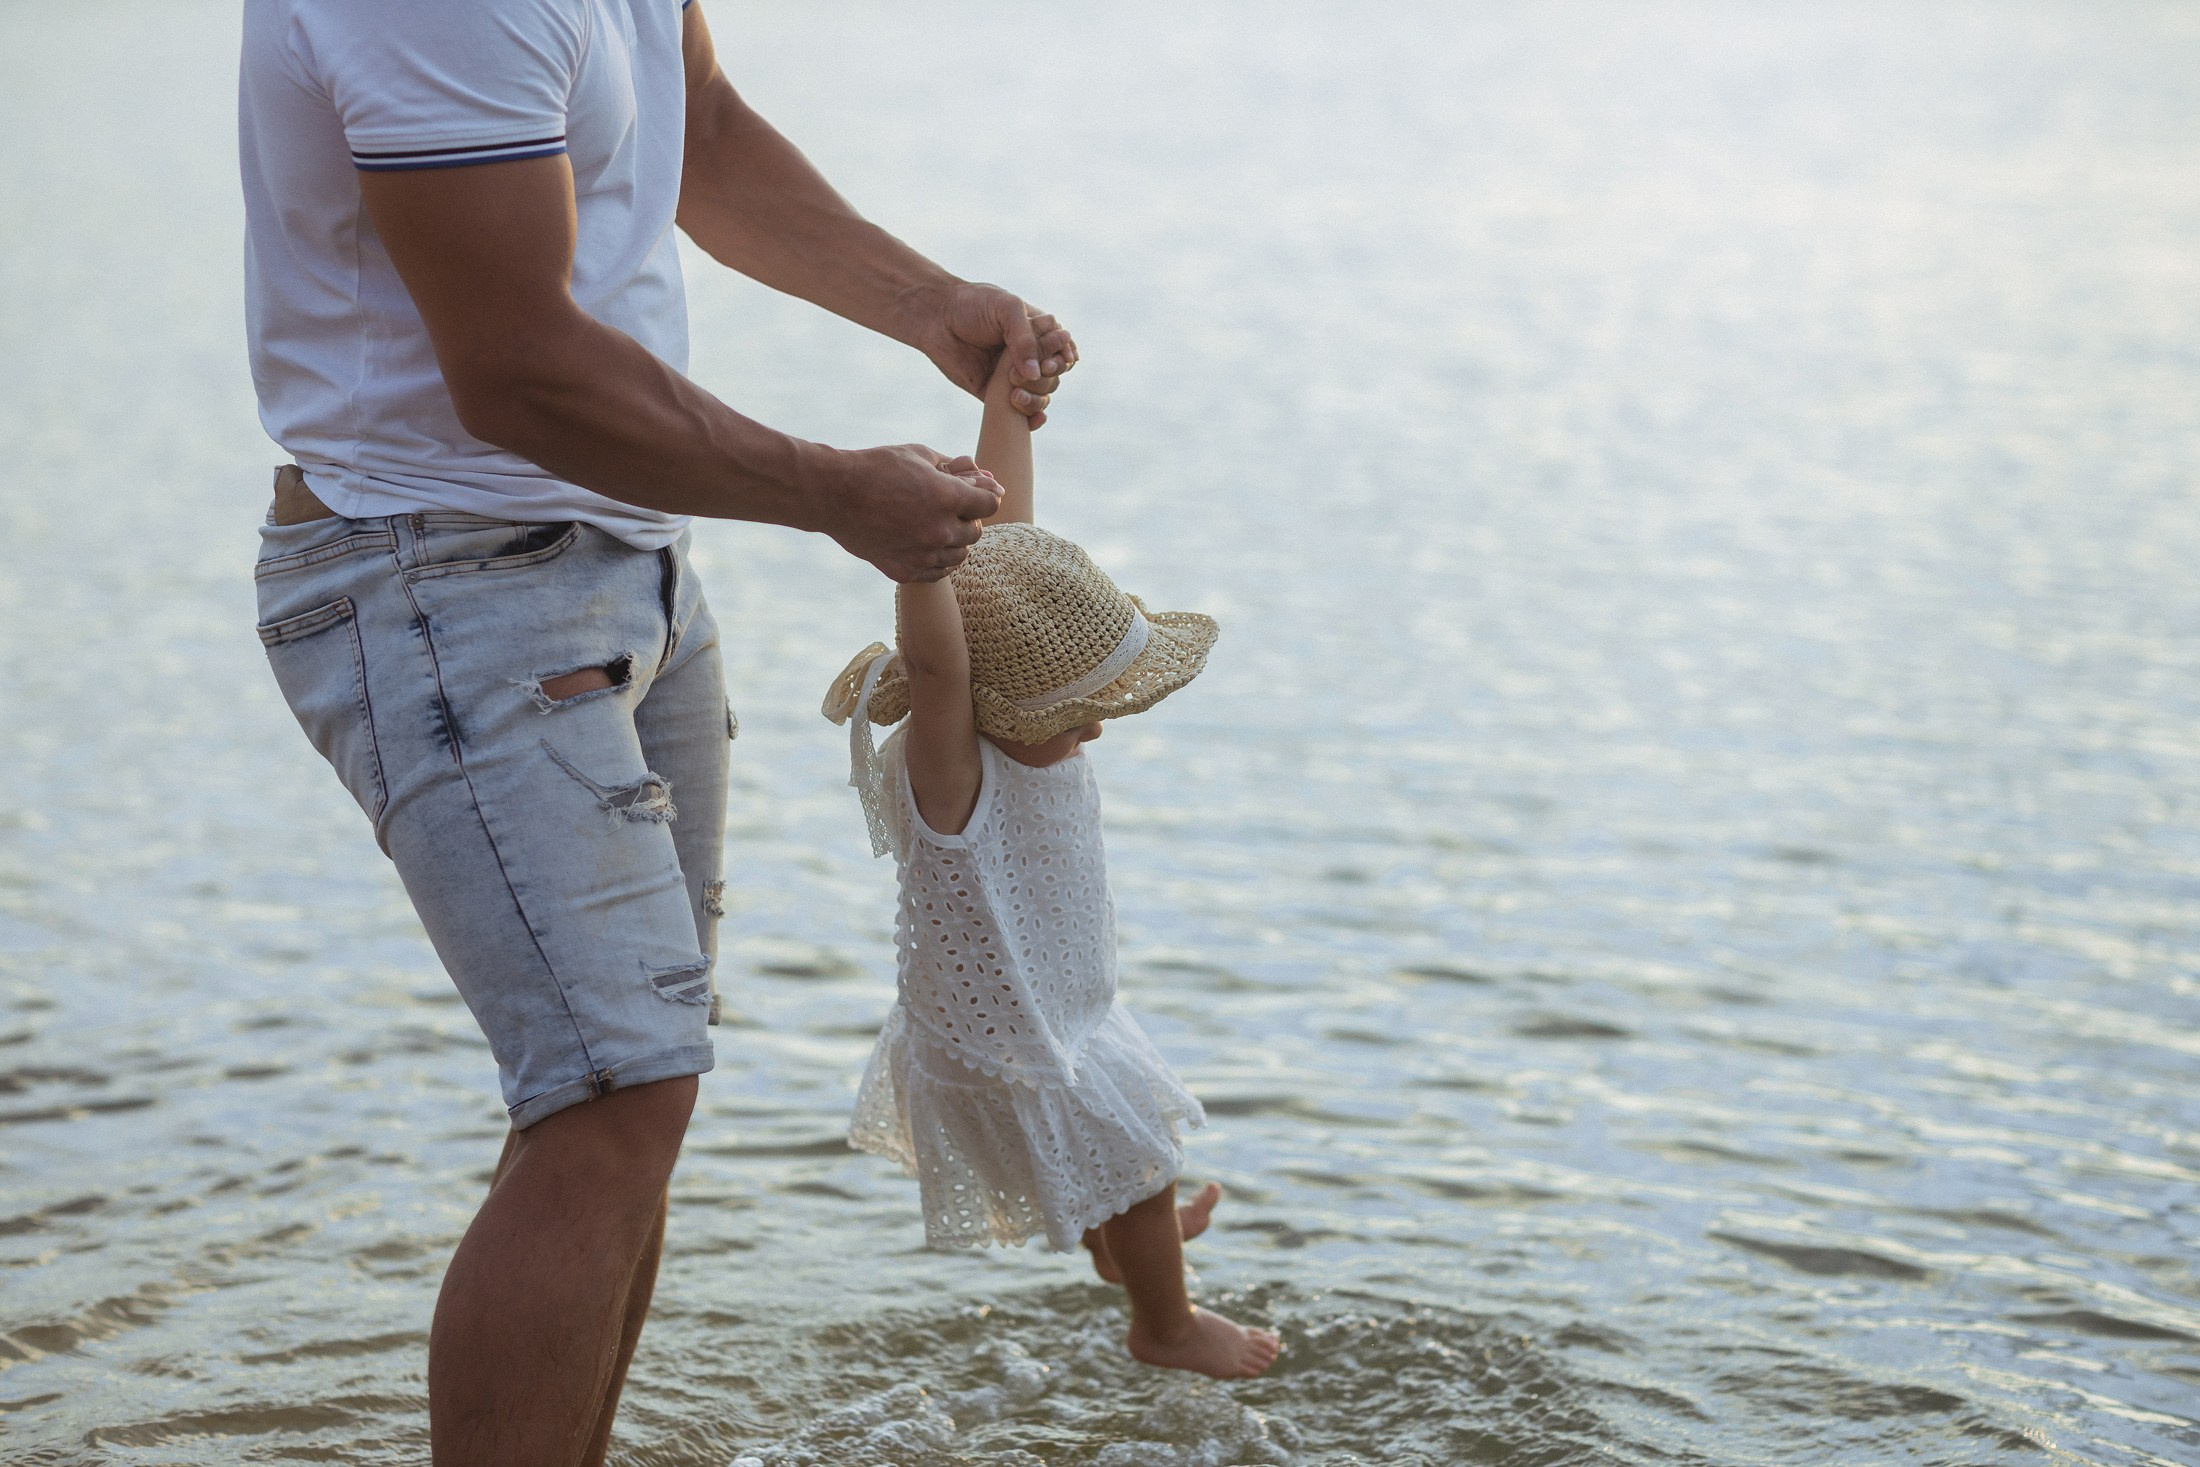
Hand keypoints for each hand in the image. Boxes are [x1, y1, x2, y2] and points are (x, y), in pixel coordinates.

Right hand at [816, 445, 1001, 581]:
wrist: (833, 494)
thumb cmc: (877, 468)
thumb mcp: (919, 455)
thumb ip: (956, 468)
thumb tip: (985, 477)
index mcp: (947, 497)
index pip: (990, 503)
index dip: (984, 495)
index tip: (972, 492)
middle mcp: (939, 530)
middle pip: (976, 531)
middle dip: (967, 517)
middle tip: (949, 508)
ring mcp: (922, 554)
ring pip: (959, 555)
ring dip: (954, 541)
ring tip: (934, 526)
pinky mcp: (904, 571)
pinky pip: (937, 573)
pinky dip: (937, 560)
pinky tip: (924, 545)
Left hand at [915, 282, 1076, 427]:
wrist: (936, 317)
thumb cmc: (973, 304)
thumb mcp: (1006, 309)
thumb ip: (1025, 338)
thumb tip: (1036, 374)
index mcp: (1038, 332)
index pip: (1062, 351)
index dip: (1061, 359)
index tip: (1049, 361)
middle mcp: (1029, 355)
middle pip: (1054, 376)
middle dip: (1045, 379)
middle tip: (1021, 374)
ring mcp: (1013, 375)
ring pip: (1041, 395)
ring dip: (1036, 399)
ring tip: (1015, 394)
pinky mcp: (995, 394)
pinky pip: (1020, 411)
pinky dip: (1032, 418)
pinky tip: (1033, 420)